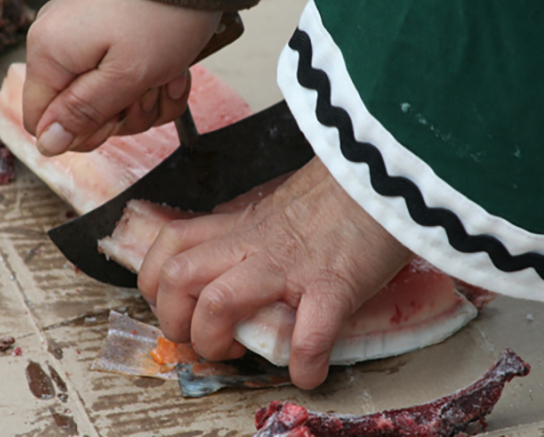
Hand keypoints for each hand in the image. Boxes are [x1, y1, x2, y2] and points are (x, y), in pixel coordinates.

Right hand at [23, 0, 220, 154]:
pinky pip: (128, 81)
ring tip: (169, 74)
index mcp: (50, 55)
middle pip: (83, 116)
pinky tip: (175, 69)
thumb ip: (84, 114)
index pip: (43, 122)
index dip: (81, 133)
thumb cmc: (160, 18)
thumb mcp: (125, 77)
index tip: (116, 116)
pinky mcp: (113, 39)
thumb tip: (46, 145)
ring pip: (113, 103)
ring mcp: (87, 42)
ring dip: (149, 99)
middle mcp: (60, 47)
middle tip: (150, 89)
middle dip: (126, 114)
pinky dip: (157, 82)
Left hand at [137, 157, 412, 388]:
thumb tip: (242, 254)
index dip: (156, 282)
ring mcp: (288, 265)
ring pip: (217, 303)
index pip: (169, 244)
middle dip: (175, 321)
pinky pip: (308, 333)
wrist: (388, 170)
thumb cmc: (341, 190)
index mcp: (240, 226)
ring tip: (240, 355)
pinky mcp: (333, 283)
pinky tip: (310, 373)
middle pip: (177, 278)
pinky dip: (304, 363)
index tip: (177, 306)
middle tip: (203, 337)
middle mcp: (252, 245)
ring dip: (217, 342)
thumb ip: (255, 227)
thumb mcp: (281, 203)